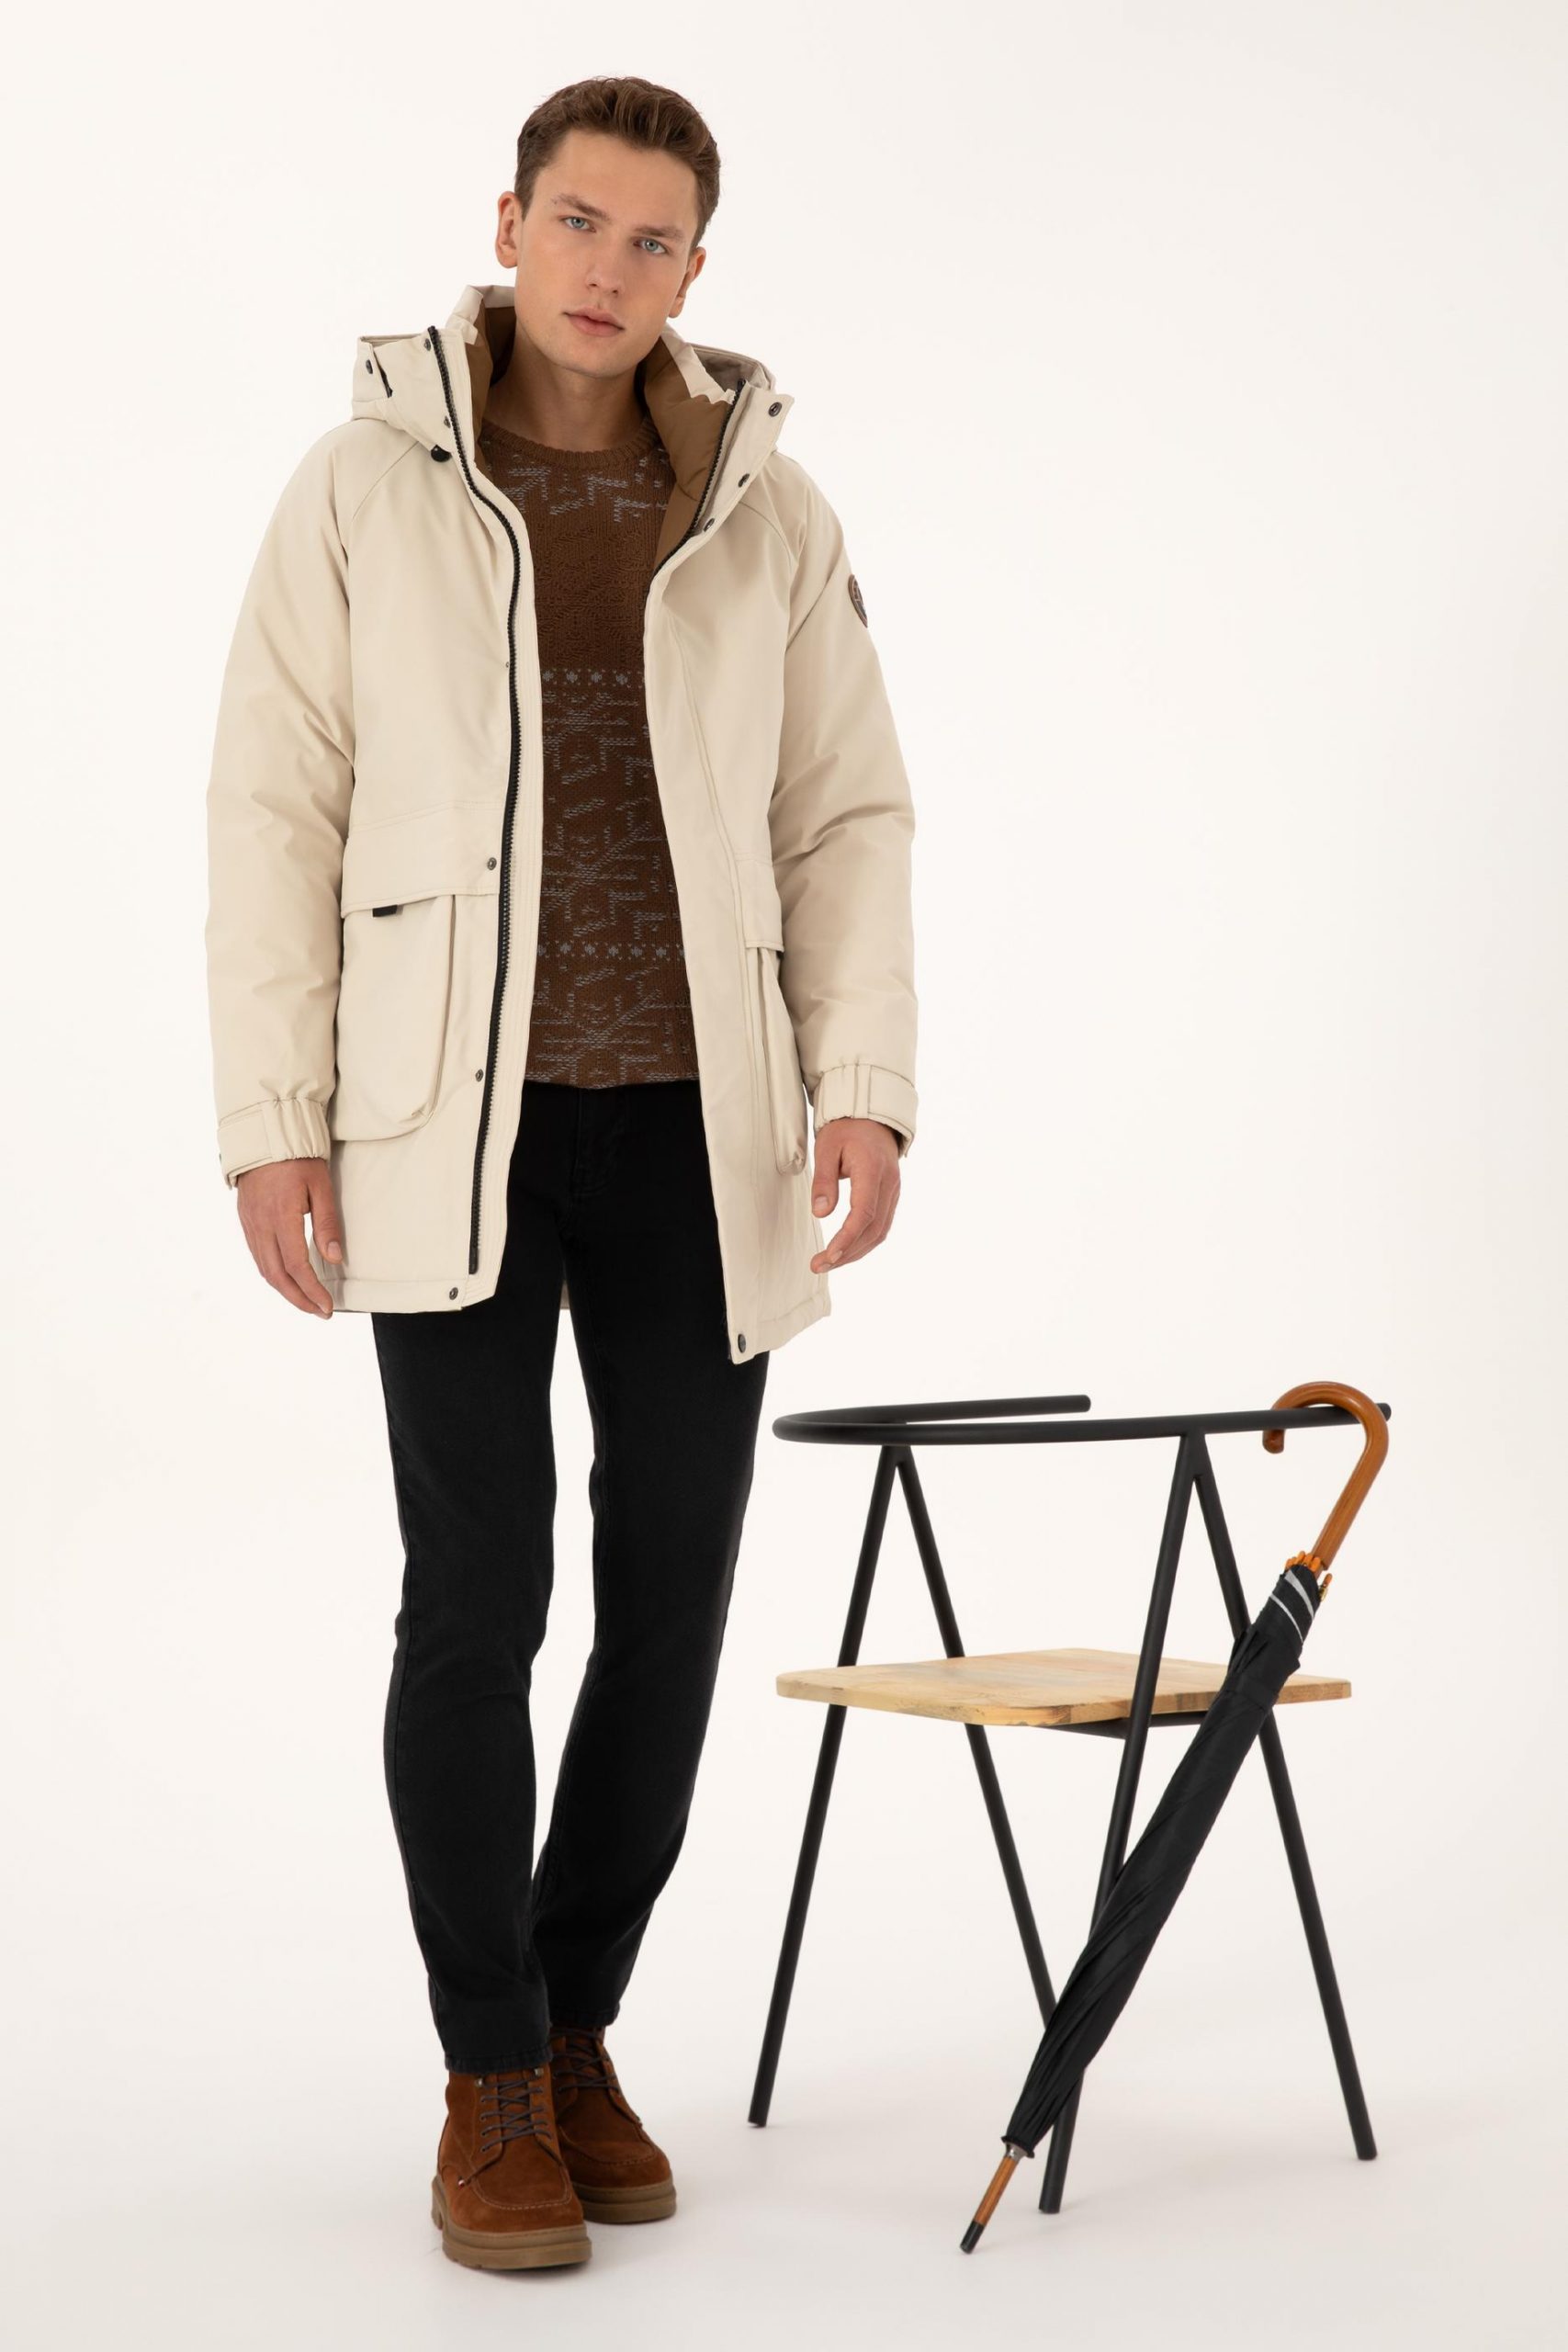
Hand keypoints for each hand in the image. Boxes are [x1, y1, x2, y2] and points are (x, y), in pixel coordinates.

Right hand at [235, 1158, 343, 1316]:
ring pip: (264, 1269)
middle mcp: (261, 1225)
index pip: (296, 1266)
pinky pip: (257, 1255)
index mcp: (281, 1216)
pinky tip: (287, 1279)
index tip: (327, 1306)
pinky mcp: (246, 1220)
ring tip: (307, 1301)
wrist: (264, 1135)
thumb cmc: (298, 1158)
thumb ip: (327, 1224)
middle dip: (299, 1299)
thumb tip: (333, 1259)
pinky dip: (272, 1274)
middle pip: (276, 1276)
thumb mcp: (321, 1187)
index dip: (312, 1290)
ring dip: (285, 1290)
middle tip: (320, 1312)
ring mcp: (250, 1223)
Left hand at [808, 1119, 901, 1273]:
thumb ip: (824, 1181)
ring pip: (879, 1232)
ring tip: (828, 1263)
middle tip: (819, 1265)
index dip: (847, 1238)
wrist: (872, 1116)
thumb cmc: (847, 1129)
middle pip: (873, 1229)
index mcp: (873, 1170)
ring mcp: (893, 1192)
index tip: (828, 1256)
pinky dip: (863, 1242)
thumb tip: (820, 1213)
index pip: (863, 1213)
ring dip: (855, 1252)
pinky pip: (881, 1225)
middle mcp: (889, 1184)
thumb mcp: (827, 1147)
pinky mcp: (890, 1196)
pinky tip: (845, 1250)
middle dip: (847, 1253)